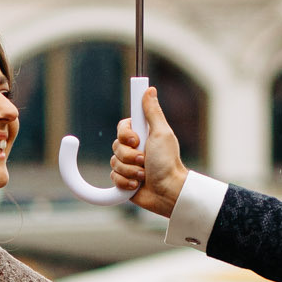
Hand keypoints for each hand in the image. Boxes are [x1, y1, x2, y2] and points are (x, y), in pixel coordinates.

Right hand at [111, 88, 186, 215]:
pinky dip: (125, 182)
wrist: (167, 192)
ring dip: (130, 170)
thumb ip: (152, 112)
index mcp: (142, 135)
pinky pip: (113, 178)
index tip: (136, 140)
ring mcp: (128, 165)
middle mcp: (134, 149)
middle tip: (145, 160)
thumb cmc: (168, 162)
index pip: (122, 128)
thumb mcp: (161, 133)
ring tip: (144, 175)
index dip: (125, 135)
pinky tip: (137, 185)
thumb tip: (149, 90)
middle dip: (130, 156)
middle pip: (115, 146)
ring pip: (114, 163)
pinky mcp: (124, 180)